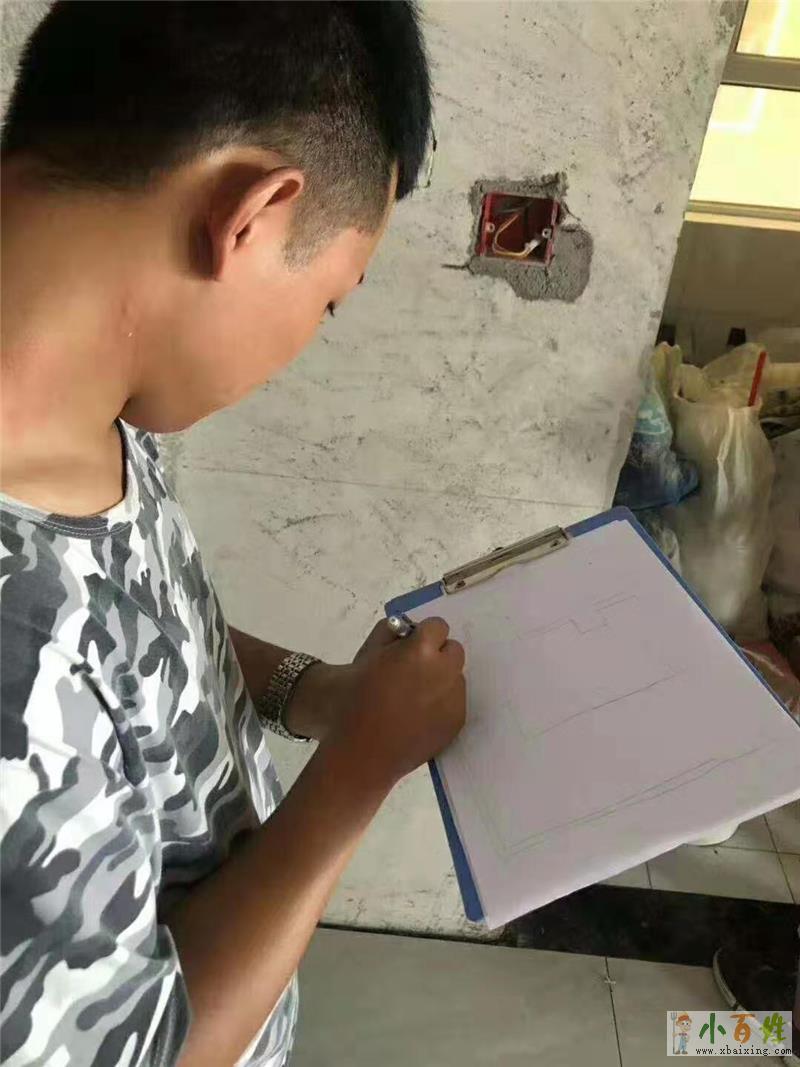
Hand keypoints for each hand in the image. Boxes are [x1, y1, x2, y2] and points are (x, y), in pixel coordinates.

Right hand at [317, 617, 465, 791]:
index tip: (409, 646)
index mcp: (420, 650)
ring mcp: (454, 699)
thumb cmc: (352, 701)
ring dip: (441, 679)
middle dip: (437, 655)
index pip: (438, 626)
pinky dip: (442, 703)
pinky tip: (418, 716)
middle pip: (453, 650)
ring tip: (413, 698)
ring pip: (455, 677)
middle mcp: (444, 671)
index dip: (422, 634)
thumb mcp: (363, 655)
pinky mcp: (456, 722)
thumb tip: (405, 630)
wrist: (359, 754)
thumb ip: (387, 633)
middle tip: (412, 670)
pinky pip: (455, 702)